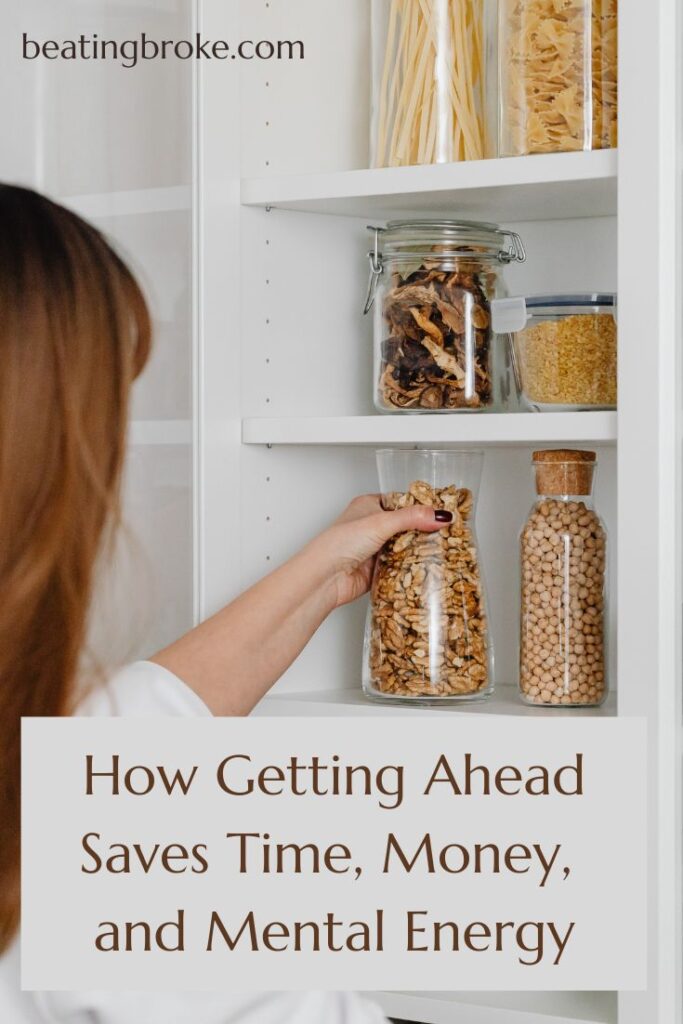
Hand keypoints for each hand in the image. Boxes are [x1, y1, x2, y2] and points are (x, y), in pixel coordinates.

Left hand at [309, 494, 452, 608]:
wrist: (325, 577)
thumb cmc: (338, 543)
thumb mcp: (380, 523)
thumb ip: (413, 518)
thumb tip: (439, 515)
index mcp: (370, 505)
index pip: (403, 501)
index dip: (423, 506)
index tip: (443, 511)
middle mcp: (372, 525)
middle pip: (407, 525)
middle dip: (424, 530)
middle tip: (448, 532)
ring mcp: (376, 547)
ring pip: (406, 546)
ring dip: (420, 549)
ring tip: (443, 548)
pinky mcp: (379, 568)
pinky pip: (402, 565)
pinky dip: (413, 566)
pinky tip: (427, 566)